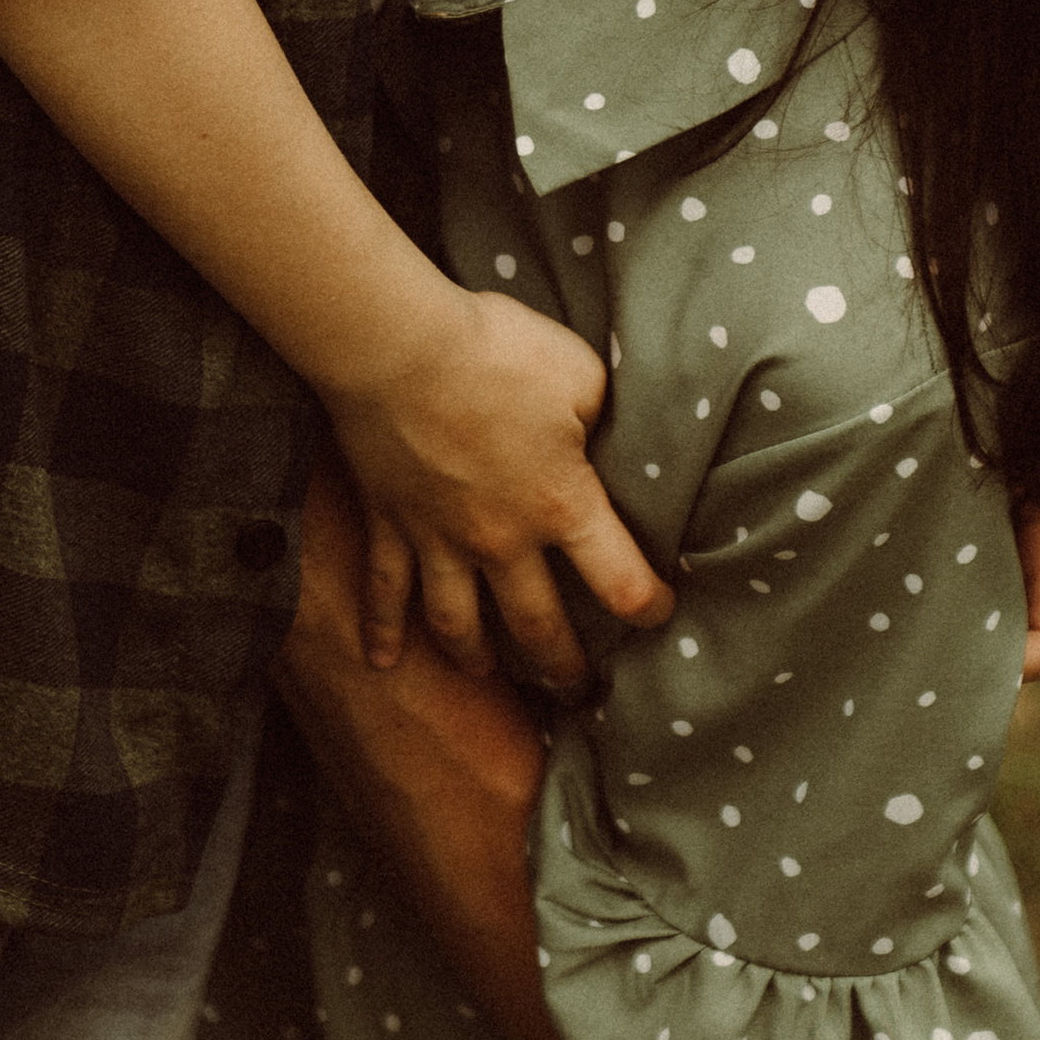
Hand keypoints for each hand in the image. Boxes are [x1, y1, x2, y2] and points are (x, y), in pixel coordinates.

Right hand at [320, 281, 675, 688]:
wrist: (398, 348)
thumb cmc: (497, 353)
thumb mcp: (580, 373)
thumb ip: (605, 413)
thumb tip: (618, 428)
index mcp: (560, 505)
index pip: (619, 581)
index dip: (647, 607)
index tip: (658, 615)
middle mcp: (501, 540)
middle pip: (538, 627)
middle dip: (563, 666)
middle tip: (578, 691)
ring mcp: (438, 540)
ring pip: (459, 625)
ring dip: (480, 658)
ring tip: (493, 674)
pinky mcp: (388, 524)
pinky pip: (383, 592)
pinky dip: (381, 631)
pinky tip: (383, 663)